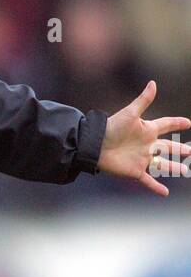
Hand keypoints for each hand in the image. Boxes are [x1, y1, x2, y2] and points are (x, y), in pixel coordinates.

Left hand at [97, 81, 190, 196]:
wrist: (95, 145)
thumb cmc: (112, 127)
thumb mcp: (130, 113)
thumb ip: (143, 100)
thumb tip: (153, 83)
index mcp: (147, 130)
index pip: (166, 125)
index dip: (177, 123)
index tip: (188, 122)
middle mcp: (147, 145)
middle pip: (168, 147)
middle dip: (179, 149)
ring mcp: (142, 159)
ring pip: (162, 165)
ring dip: (173, 167)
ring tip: (185, 170)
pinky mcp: (135, 171)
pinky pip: (148, 180)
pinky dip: (156, 187)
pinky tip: (165, 193)